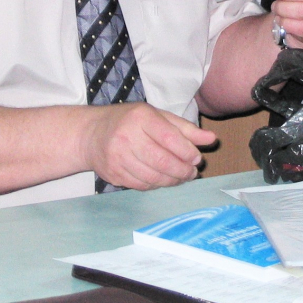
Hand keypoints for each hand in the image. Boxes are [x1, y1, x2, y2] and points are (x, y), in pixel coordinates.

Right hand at [81, 103, 216, 189]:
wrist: (91, 134)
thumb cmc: (130, 121)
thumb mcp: (157, 116)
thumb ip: (184, 128)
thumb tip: (211, 139)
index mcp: (140, 116)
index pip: (170, 138)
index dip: (187, 152)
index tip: (197, 159)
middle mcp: (126, 135)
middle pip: (162, 161)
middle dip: (182, 170)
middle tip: (192, 173)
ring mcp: (117, 156)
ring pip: (153, 177)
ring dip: (172, 181)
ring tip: (181, 177)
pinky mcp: (113, 173)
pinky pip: (141, 185)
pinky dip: (156, 185)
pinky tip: (162, 180)